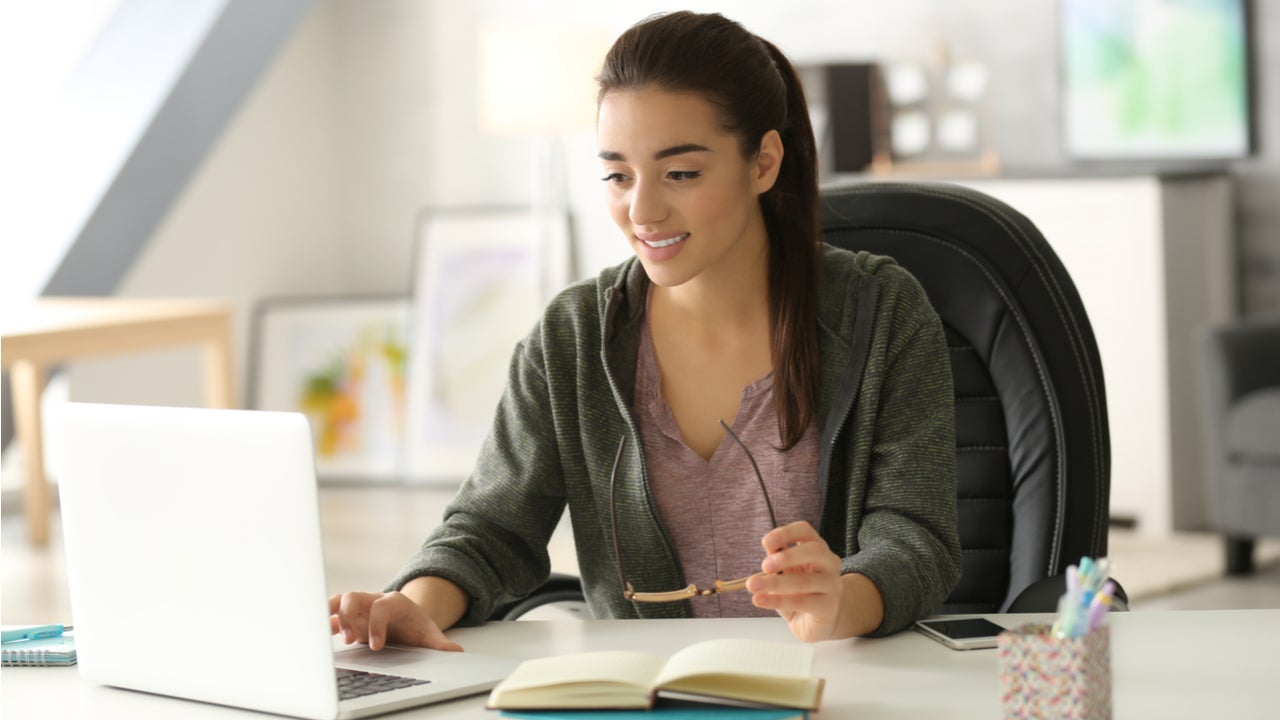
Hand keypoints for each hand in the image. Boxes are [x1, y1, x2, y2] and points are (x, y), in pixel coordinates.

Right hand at [329, 591, 462, 651]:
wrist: (407, 619)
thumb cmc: (415, 626)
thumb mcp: (429, 634)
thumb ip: (440, 644)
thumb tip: (455, 652)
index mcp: (394, 602)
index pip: (382, 606)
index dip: (377, 624)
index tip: (376, 646)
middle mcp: (373, 600)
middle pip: (354, 596)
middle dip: (348, 616)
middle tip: (349, 640)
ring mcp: (359, 607)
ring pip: (339, 600)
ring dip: (331, 615)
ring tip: (324, 634)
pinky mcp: (348, 616)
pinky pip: (330, 612)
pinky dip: (322, 620)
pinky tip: (315, 634)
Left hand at [746, 521, 843, 641]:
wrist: (815, 622)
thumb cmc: (800, 592)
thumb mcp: (785, 572)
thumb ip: (777, 558)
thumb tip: (769, 545)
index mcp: (817, 548)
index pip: (805, 531)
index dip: (786, 533)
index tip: (766, 542)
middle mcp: (829, 563)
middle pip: (814, 551)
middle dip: (787, 557)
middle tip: (765, 566)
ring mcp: (832, 585)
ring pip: (805, 581)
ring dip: (775, 583)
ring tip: (753, 585)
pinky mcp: (828, 607)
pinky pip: (801, 603)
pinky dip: (777, 601)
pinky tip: (760, 599)